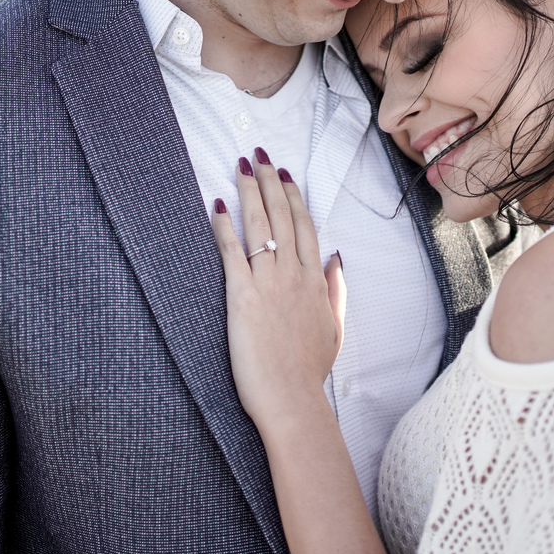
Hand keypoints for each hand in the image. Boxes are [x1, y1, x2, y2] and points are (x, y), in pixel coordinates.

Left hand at [211, 150, 345, 434]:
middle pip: (283, 217)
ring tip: (241, 166)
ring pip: (260, 226)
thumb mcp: (334, 327)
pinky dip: (224, 227)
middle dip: (269, 182)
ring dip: (249, 193)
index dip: (293, 196)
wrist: (292, 398)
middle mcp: (293, 275)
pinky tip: (217, 205)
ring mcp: (269, 284)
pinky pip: (232, 253)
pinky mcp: (242, 297)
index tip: (284, 174)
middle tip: (259, 155)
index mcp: (315, 281)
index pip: (305, 226)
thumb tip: (336, 259)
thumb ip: (335, 290)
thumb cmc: (309, 369)